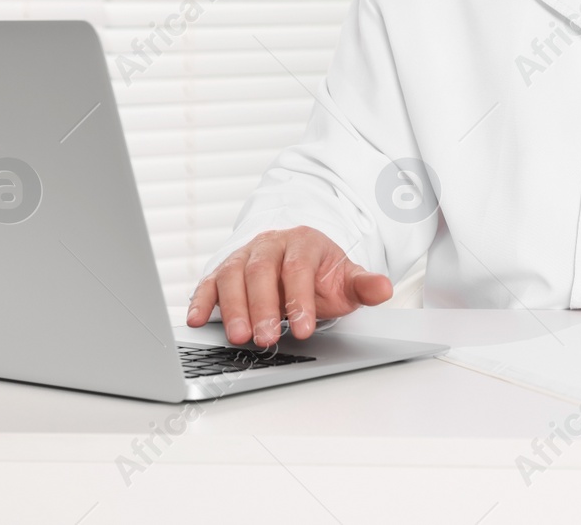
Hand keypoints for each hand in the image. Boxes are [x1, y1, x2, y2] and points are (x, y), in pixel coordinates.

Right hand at [186, 227, 392, 346]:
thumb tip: (384, 288)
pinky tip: (196, 319)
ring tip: (239, 336)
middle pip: (261, 271)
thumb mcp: (346, 280)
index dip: (300, 298)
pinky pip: (208, 282)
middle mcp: (269, 245)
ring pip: (232, 276)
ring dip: (232, 308)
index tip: (304, 328)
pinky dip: (200, 300)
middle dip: (263, 306)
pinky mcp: (222, 271)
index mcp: (303, 242)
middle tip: (266, 338)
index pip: (298, 268)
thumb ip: (363, 286)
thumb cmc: (321, 275)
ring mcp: (243, 256)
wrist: (298, 260)